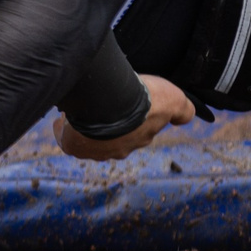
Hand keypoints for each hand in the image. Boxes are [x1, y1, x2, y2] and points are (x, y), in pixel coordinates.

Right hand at [55, 76, 196, 161]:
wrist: (109, 106)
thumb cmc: (143, 102)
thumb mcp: (172, 99)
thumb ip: (183, 108)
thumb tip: (188, 116)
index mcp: (139, 139)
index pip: (137, 132)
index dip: (131, 119)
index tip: (123, 103)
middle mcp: (118, 150)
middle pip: (111, 138)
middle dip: (106, 124)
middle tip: (99, 101)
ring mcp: (94, 150)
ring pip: (86, 139)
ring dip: (82, 124)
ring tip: (79, 105)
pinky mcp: (72, 144)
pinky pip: (66, 138)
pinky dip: (63, 128)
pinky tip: (62, 115)